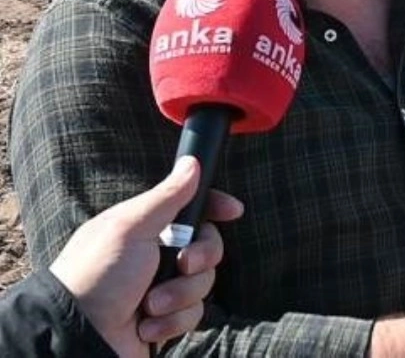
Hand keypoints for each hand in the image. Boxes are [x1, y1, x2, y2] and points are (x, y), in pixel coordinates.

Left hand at [48, 156, 244, 357]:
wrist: (79, 334)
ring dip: (179, 296)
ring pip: (204, 283)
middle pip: (210, 246)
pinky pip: (193, 314)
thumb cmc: (97, 275)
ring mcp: (164, 287)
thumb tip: (192, 163)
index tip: (233, 211)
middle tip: (182, 264)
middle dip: (201, 257)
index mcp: (148, 228)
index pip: (193, 209)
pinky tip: (146, 326)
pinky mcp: (167, 318)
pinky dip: (171, 321)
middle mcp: (159, 255)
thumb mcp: (130, 228)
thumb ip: (167, 196)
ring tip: (150, 305)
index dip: (215, 207)